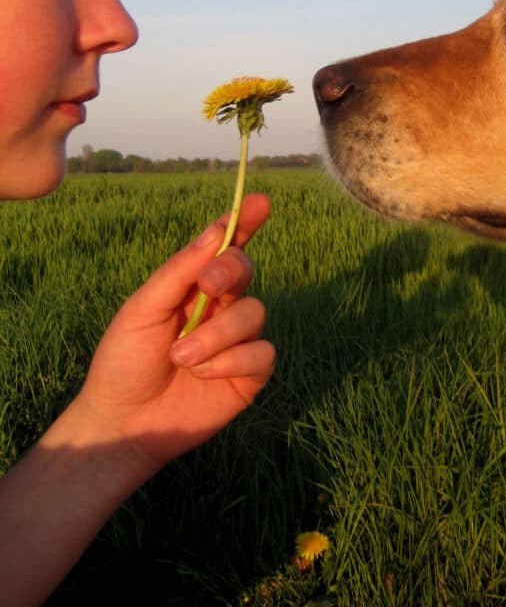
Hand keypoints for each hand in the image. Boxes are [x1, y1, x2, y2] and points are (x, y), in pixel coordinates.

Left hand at [70, 193, 275, 473]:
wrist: (123, 423)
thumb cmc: (124, 361)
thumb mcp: (143, 309)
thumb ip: (180, 271)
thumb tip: (216, 232)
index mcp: (192, 285)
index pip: (223, 246)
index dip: (245, 221)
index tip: (259, 201)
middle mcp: (220, 306)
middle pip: (245, 269)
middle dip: (229, 271)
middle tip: (207, 286)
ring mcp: (237, 340)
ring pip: (254, 312)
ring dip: (217, 334)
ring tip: (182, 357)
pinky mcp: (250, 374)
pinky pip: (262, 352)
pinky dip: (231, 361)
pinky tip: (204, 375)